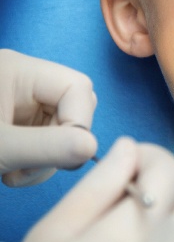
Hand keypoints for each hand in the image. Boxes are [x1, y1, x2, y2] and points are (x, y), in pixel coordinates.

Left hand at [0, 49, 97, 186]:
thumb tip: (94, 148)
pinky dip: (37, 159)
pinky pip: (48, 136)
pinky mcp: (17, 119)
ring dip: (48, 155)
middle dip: (62, 139)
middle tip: (34, 165)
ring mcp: (22, 100)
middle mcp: (26, 80)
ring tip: (14, 172)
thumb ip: (46, 147)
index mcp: (21, 70)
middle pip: (74, 104)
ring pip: (63, 125)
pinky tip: (12, 169)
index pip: (77, 87)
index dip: (79, 121)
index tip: (67, 156)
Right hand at [13, 138, 173, 241]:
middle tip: (124, 192)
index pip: (169, 168)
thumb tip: (130, 146)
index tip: (123, 166)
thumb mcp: (56, 231)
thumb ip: (100, 183)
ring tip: (130, 223)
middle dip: (159, 179)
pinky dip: (173, 234)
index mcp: (137, 230)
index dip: (146, 156)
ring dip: (168, 207)